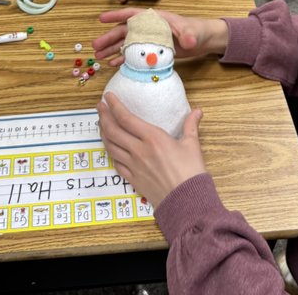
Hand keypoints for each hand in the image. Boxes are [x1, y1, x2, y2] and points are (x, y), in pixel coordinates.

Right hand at [93, 8, 228, 65]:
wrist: (204, 40)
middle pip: (124, 31)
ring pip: (126, 43)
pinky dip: (123, 58)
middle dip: (109, 38)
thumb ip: (188, 36)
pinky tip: (113, 64)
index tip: (101, 19)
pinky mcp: (152, 51)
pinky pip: (134, 54)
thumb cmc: (197, 30)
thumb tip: (187, 41)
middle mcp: (148, 28)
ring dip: (112, 50)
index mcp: (155, 19)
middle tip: (95, 47)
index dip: (117, 16)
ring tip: (98, 57)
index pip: (132, 15)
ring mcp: (149, 39)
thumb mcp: (192, 32)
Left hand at [98, 92, 205, 206]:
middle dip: (103, 116)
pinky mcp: (133, 179)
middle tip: (99, 107)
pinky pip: (116, 163)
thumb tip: (197, 111)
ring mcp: (133, 166)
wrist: (187, 201)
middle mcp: (139, 150)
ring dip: (103, 133)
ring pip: (111, 146)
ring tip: (101, 124)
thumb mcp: (192, 145)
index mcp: (153, 138)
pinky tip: (110, 148)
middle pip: (113, 130)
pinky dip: (110, 153)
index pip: (126, 118)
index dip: (114, 105)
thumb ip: (190, 125)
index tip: (108, 96)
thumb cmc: (191, 172)